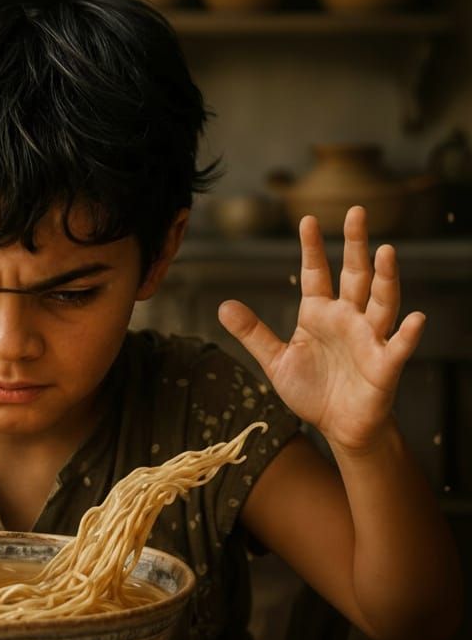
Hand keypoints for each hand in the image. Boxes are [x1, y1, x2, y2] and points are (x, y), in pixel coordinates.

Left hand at [217, 205, 424, 454]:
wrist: (338, 427)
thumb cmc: (312, 390)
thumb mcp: (276, 360)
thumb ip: (253, 332)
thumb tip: (223, 305)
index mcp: (319, 314)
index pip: (315, 273)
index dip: (312, 248)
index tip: (308, 219)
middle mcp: (347, 319)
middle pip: (354, 275)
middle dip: (355, 244)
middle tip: (356, 212)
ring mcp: (369, 339)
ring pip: (380, 302)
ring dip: (385, 278)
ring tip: (386, 251)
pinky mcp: (384, 366)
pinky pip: (398, 347)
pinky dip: (408, 334)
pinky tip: (416, 318)